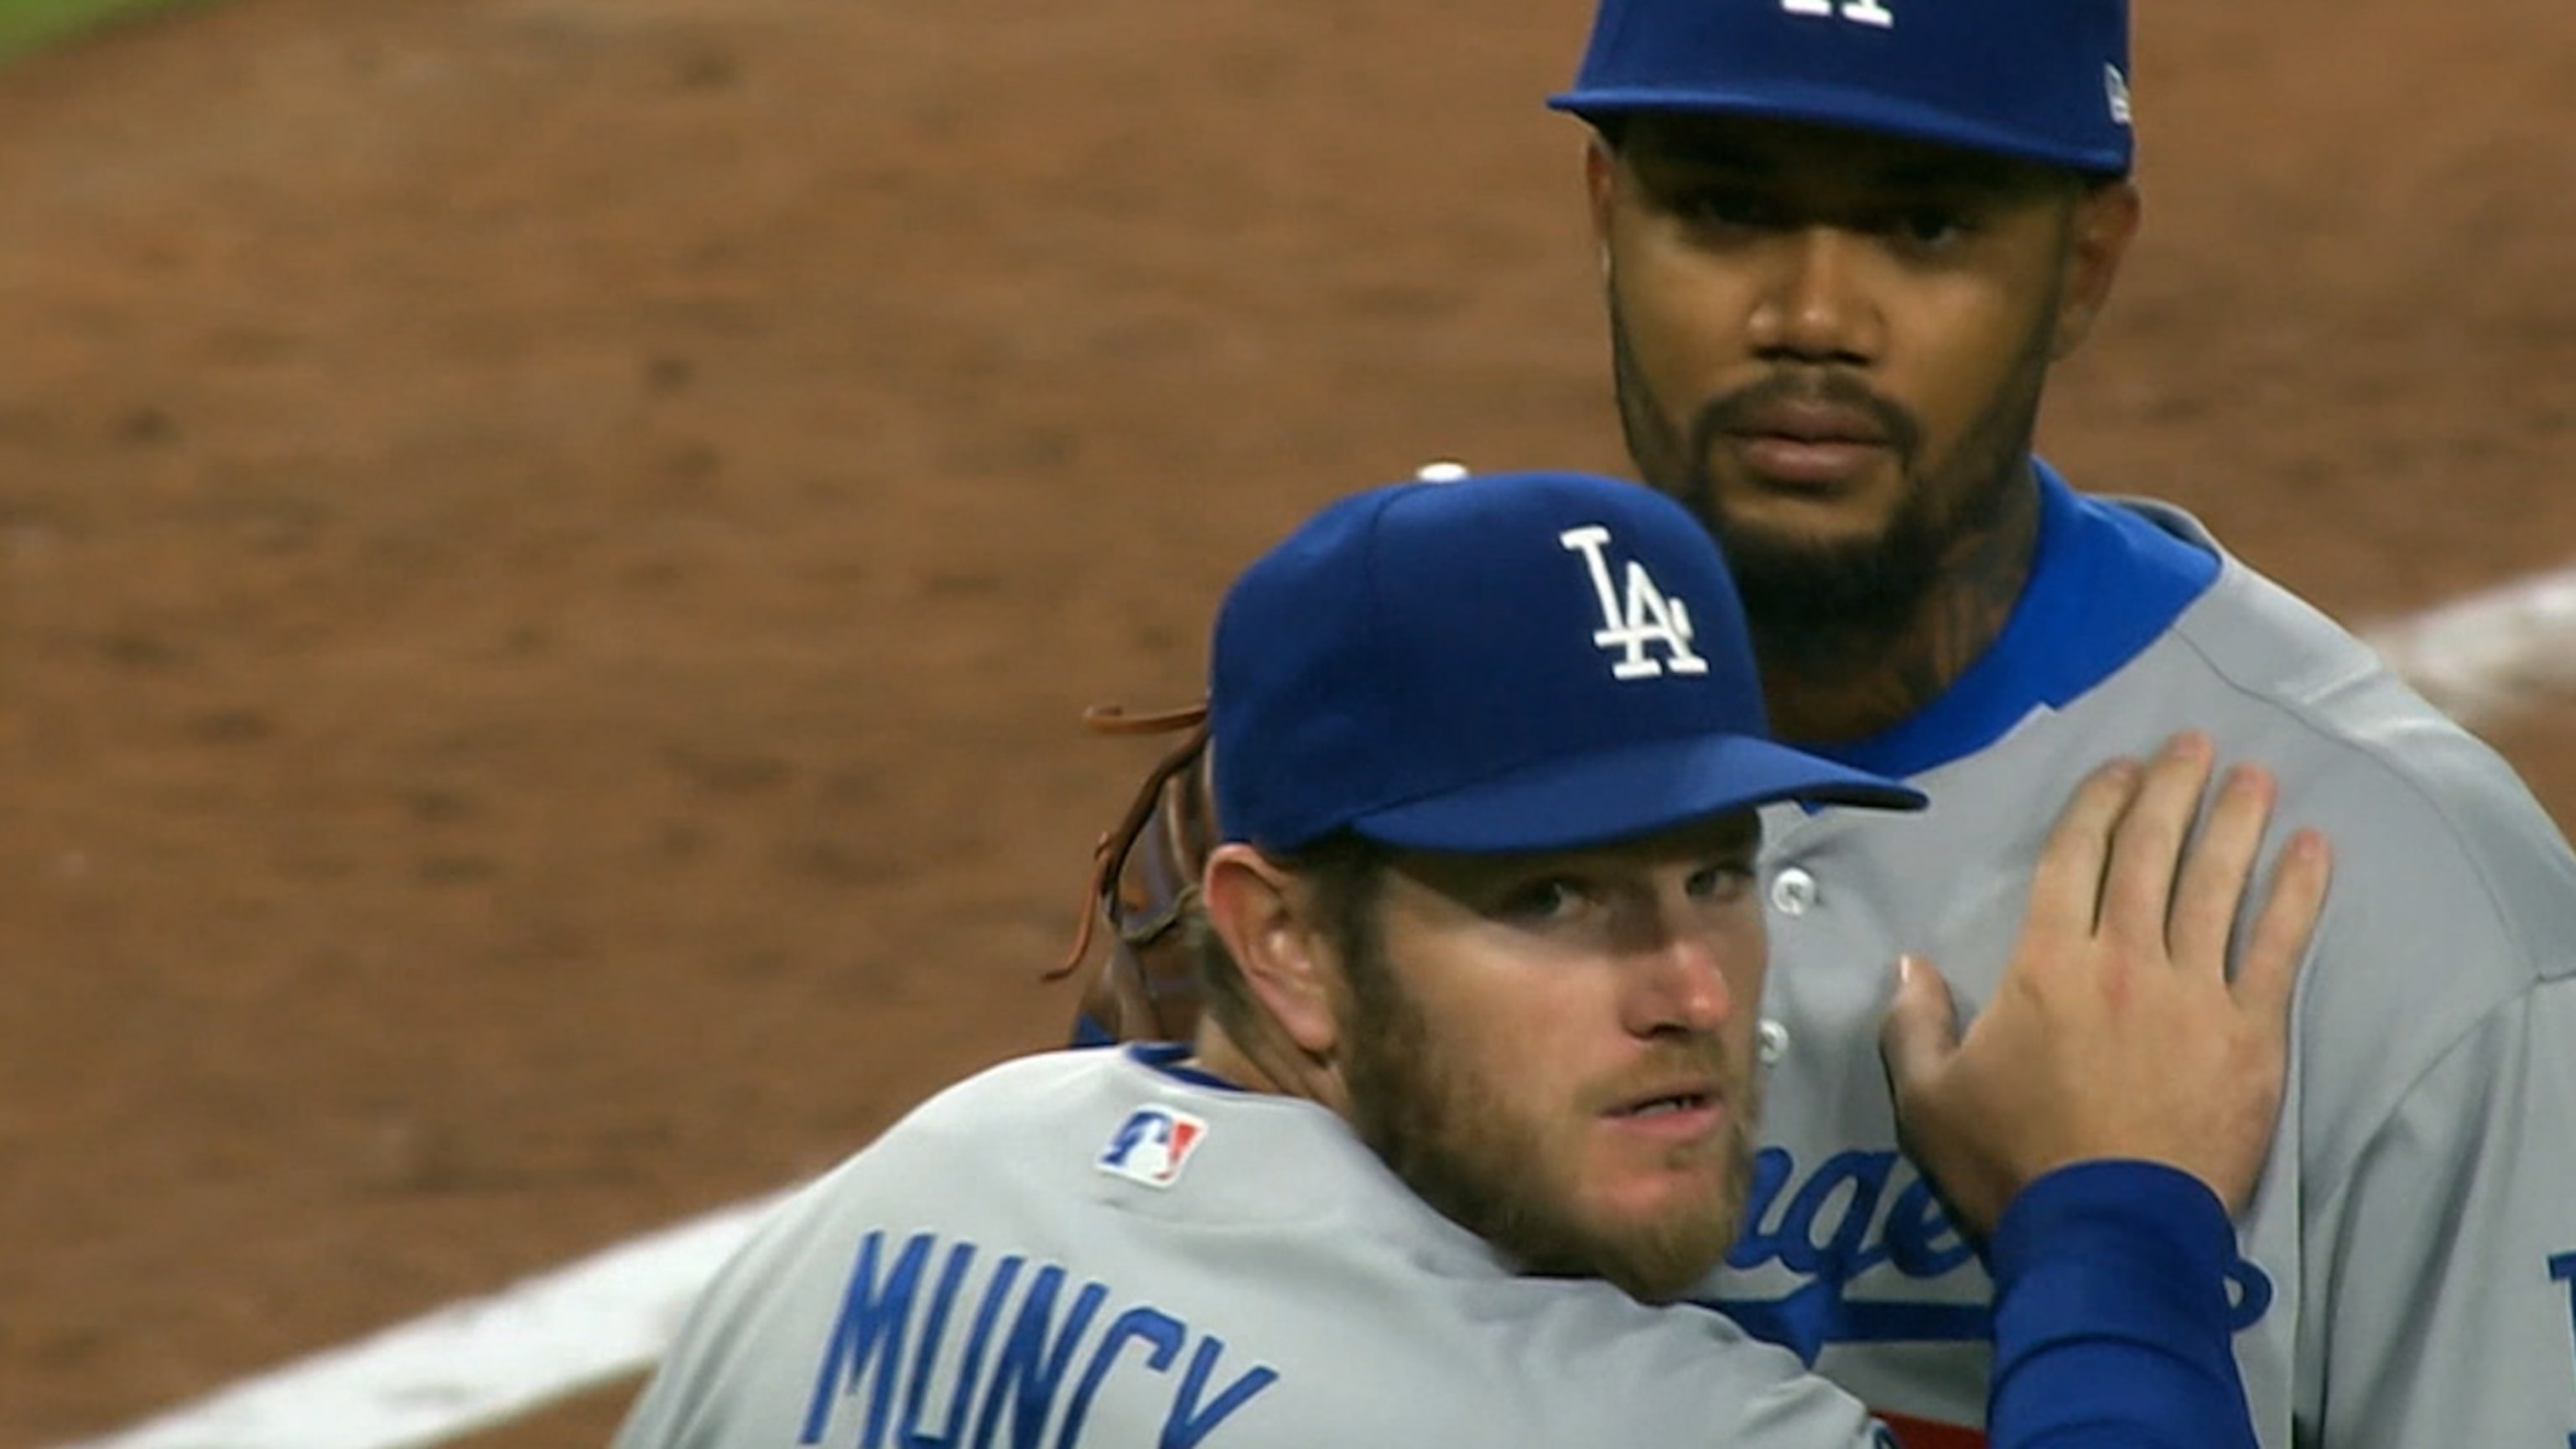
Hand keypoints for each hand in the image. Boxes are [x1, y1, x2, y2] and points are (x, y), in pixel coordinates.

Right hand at [1879, 731, 2332, 1238]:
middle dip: (2169, 789)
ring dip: (2235, 822)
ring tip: (2253, 775)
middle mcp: (2121, 958)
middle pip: (2148, 853)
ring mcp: (2193, 992)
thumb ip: (1912, 1025)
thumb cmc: (2011, 1165)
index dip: (2096, 804)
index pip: (2070, 858)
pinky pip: (2280, 947)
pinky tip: (2314, 850)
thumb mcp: (1927, 1099)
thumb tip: (1907, 966)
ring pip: (2216, 885)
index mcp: (2044, 964)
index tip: (2117, 768)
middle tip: (2191, 744)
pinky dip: (2298, 893)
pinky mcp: (2249, 1033)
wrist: (2106, 1234)